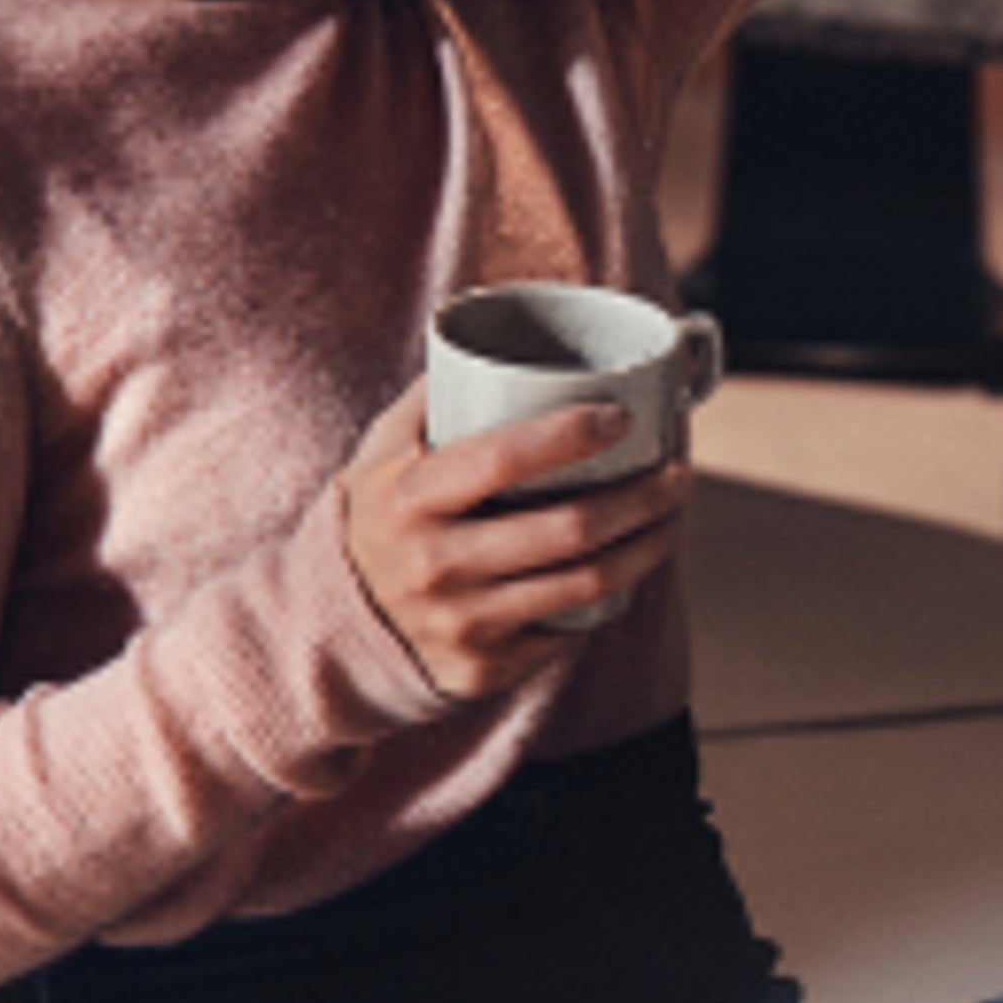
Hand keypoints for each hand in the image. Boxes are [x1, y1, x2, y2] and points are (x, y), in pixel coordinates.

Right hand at [338, 384, 689, 699]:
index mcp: (410, 498)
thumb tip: (500, 332)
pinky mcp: (482, 669)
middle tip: (677, 473)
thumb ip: (436, 397)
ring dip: (646, 548)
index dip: (572, 435)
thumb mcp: (381, 452)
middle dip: (642, 498)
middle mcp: (434, 564)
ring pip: (585, 584)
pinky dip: (608, 599)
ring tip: (670, 518)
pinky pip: (567, 630)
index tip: (623, 417)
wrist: (326, 627)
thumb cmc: (375, 518)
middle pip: (568, 528)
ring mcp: (461, 623)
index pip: (502, 458)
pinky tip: (627, 568)